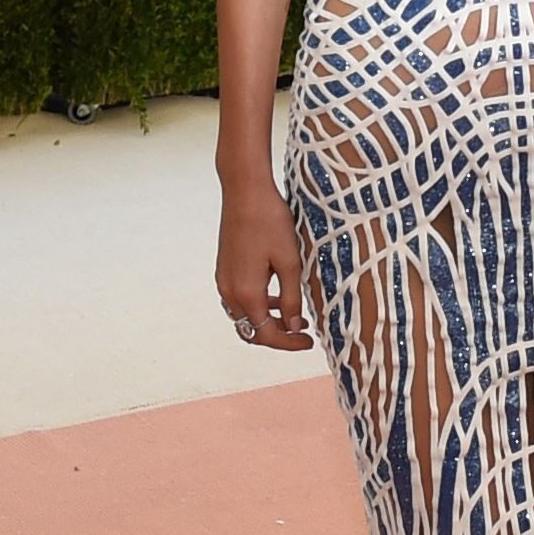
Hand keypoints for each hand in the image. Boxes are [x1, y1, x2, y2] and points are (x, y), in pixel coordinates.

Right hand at [216, 173, 313, 351]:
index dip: (289, 343)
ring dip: (267, 320)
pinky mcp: (224, 269)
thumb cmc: (270, 222)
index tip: (309, 340)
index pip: (267, 334)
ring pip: (244, 316)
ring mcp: (224, 280)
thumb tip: (293, 327)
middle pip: (251, 330)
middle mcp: (230, 292)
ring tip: (294, 314)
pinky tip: (277, 294)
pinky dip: (258, 305)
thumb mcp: (290, 262)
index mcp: (247, 293)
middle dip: (277, 335)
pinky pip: (239, 299)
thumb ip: (292, 299)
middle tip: (302, 331)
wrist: (245, 191)